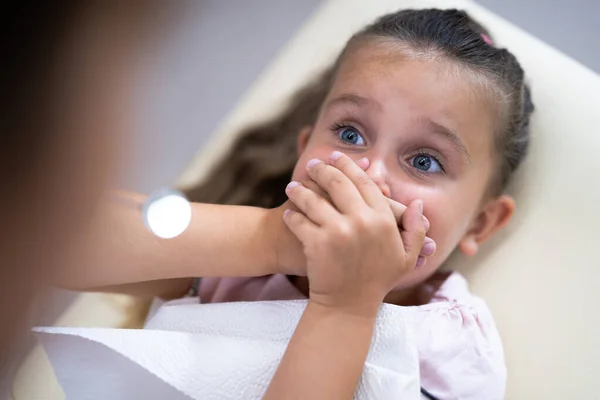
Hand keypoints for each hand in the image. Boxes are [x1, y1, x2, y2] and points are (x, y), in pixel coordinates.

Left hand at [266, 159, 431, 276]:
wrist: (348, 307)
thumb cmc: (377, 281)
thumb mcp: (405, 258)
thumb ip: (415, 230)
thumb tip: (417, 203)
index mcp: (383, 220)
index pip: (364, 182)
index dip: (349, 166)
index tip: (337, 157)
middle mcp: (362, 221)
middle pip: (337, 182)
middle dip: (322, 170)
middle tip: (313, 165)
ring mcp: (338, 231)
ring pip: (314, 198)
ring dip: (301, 190)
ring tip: (293, 187)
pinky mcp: (316, 243)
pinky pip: (299, 220)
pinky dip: (292, 215)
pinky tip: (289, 212)